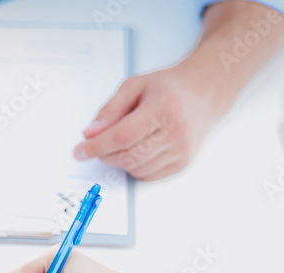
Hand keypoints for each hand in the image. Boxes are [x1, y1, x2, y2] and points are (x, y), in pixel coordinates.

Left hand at [72, 59, 223, 180]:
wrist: (202, 93)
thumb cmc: (169, 88)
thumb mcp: (134, 86)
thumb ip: (110, 110)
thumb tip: (90, 134)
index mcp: (163, 108)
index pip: (122, 136)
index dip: (96, 146)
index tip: (80, 151)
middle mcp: (175, 132)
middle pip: (127, 156)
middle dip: (105, 154)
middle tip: (98, 144)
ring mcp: (181, 150)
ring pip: (135, 169)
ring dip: (120, 160)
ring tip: (125, 139)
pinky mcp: (182, 163)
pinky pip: (147, 175)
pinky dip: (135, 166)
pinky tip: (139, 148)